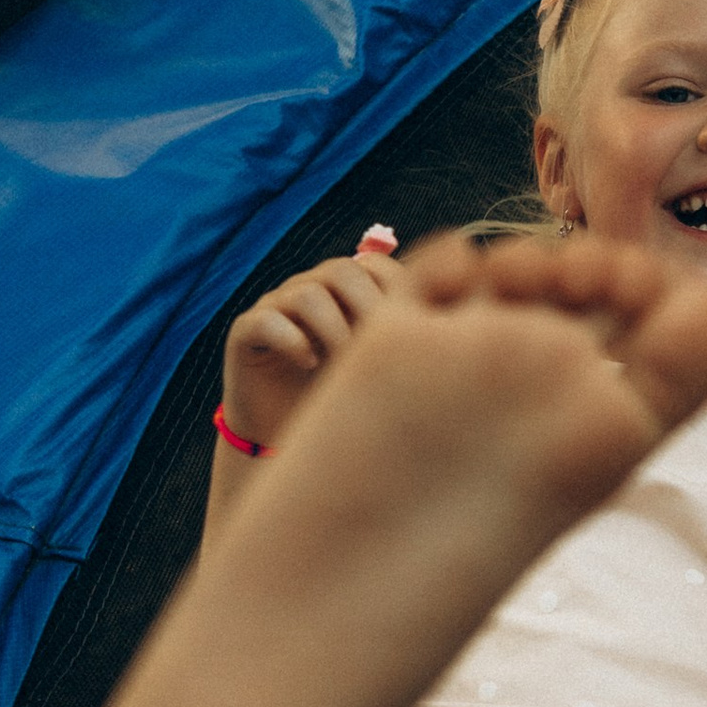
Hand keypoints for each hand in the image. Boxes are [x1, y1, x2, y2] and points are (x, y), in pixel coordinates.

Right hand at [220, 246, 403, 451]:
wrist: (290, 440)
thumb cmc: (349, 401)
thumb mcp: (387, 368)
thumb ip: (412, 337)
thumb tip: (460, 323)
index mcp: (348, 290)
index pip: (376, 267)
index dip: (396, 292)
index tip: (411, 333)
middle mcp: (311, 289)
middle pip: (343, 272)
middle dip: (367, 310)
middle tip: (379, 352)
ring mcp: (277, 307)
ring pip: (307, 294)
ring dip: (333, 330)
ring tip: (344, 365)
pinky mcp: (246, 333)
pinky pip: (266, 320)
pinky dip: (292, 340)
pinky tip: (310, 364)